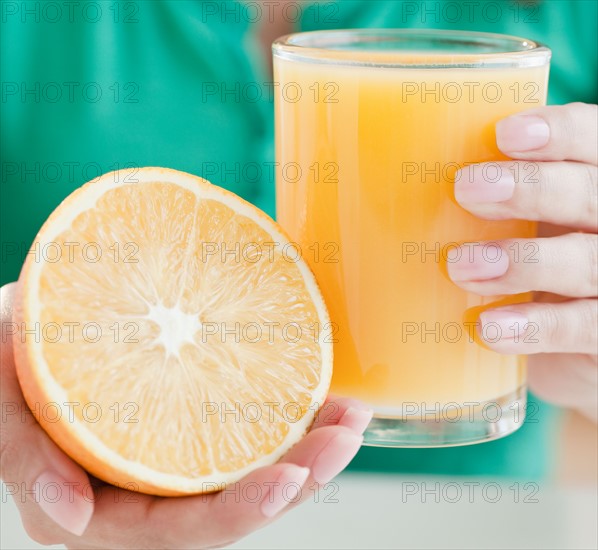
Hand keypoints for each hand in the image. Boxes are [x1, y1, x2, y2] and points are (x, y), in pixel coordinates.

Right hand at [0, 282, 371, 548]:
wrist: (19, 330)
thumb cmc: (7, 360)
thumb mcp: (0, 402)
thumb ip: (22, 458)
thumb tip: (72, 519)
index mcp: (97, 505)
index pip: (176, 530)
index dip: (235, 512)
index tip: (287, 480)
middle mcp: (142, 492)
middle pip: (232, 505)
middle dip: (298, 478)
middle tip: (346, 433)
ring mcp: (169, 459)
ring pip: (248, 471)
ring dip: (307, 448)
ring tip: (350, 414)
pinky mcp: (187, 425)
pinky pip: (244, 434)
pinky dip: (286, 418)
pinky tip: (319, 392)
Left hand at [449, 102, 596, 421]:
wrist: (568, 348)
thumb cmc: (531, 270)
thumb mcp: (520, 227)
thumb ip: (487, 204)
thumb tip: (394, 185)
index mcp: (592, 184)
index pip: (592, 142)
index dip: (560, 133)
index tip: (504, 134)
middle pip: (591, 197)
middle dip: (531, 188)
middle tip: (465, 189)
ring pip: (588, 263)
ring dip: (524, 260)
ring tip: (460, 265)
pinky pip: (581, 329)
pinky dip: (534, 327)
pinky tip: (488, 327)